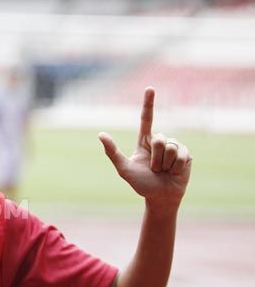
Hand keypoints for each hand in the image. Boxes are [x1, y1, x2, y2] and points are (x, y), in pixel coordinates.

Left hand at [98, 87, 191, 206]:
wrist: (161, 197)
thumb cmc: (141, 184)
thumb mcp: (124, 169)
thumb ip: (112, 152)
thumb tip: (100, 134)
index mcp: (144, 141)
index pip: (146, 119)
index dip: (148, 103)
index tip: (150, 88)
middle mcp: (160, 141)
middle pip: (158, 139)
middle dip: (155, 158)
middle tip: (154, 169)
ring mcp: (174, 146)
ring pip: (169, 147)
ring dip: (164, 163)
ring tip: (164, 171)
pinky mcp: (186, 154)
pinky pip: (180, 154)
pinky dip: (175, 166)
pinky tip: (174, 172)